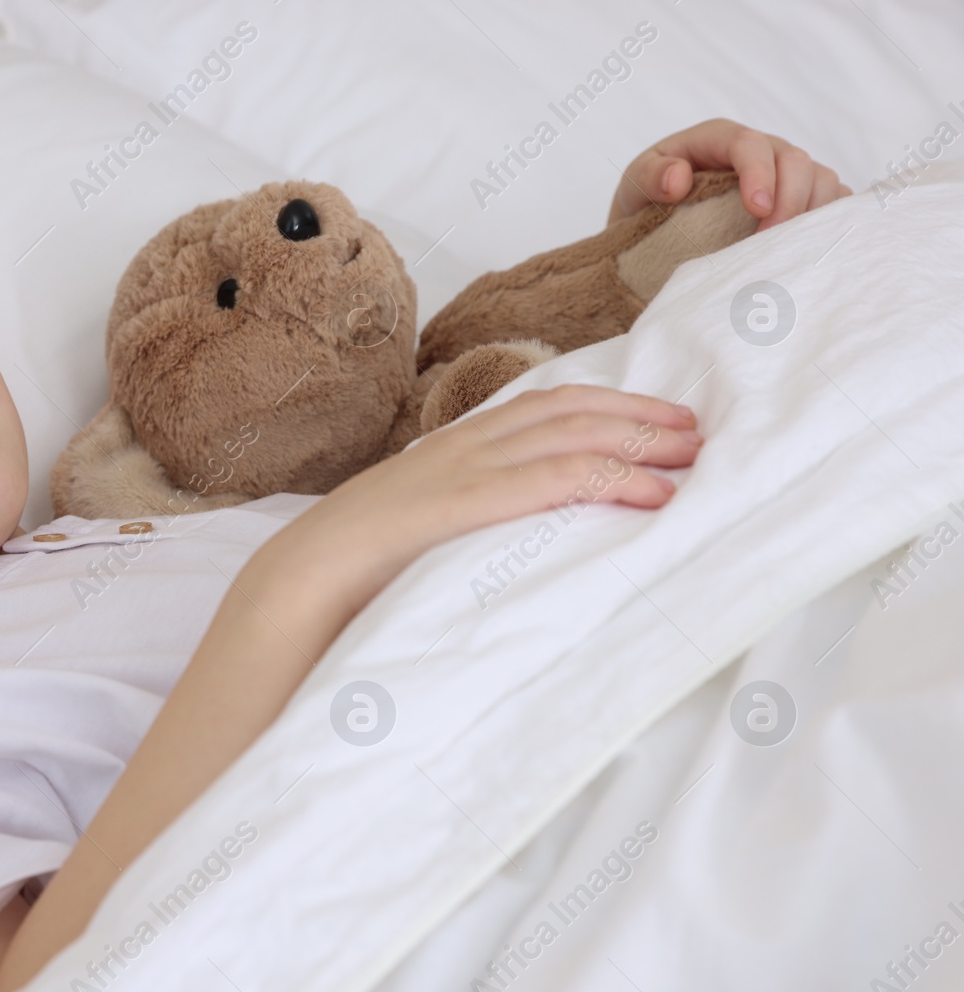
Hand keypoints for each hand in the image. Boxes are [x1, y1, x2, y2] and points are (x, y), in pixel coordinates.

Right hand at [253, 385, 702, 622]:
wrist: (296, 586)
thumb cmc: (350, 573)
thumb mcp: (413, 533)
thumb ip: (456, 523)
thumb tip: (502, 539)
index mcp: (447, 450)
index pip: (539, 406)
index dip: (603, 405)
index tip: (653, 417)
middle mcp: (460, 447)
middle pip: (566, 410)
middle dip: (635, 414)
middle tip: (695, 428)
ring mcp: (462, 471)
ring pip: (569, 436)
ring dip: (638, 440)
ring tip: (691, 453)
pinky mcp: (465, 504)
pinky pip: (553, 481)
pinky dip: (611, 480)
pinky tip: (654, 492)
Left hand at [608, 118, 851, 231]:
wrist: (655, 226)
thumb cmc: (647, 199)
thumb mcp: (634, 184)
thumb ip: (648, 176)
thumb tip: (678, 178)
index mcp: (719, 139)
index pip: (750, 143)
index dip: (760, 174)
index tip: (757, 209)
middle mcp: (760, 150)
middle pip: (796, 160)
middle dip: (790, 200)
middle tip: (768, 243)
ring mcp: (784, 173)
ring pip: (822, 179)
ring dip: (812, 215)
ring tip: (786, 251)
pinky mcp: (801, 198)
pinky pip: (832, 202)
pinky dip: (827, 224)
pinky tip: (808, 249)